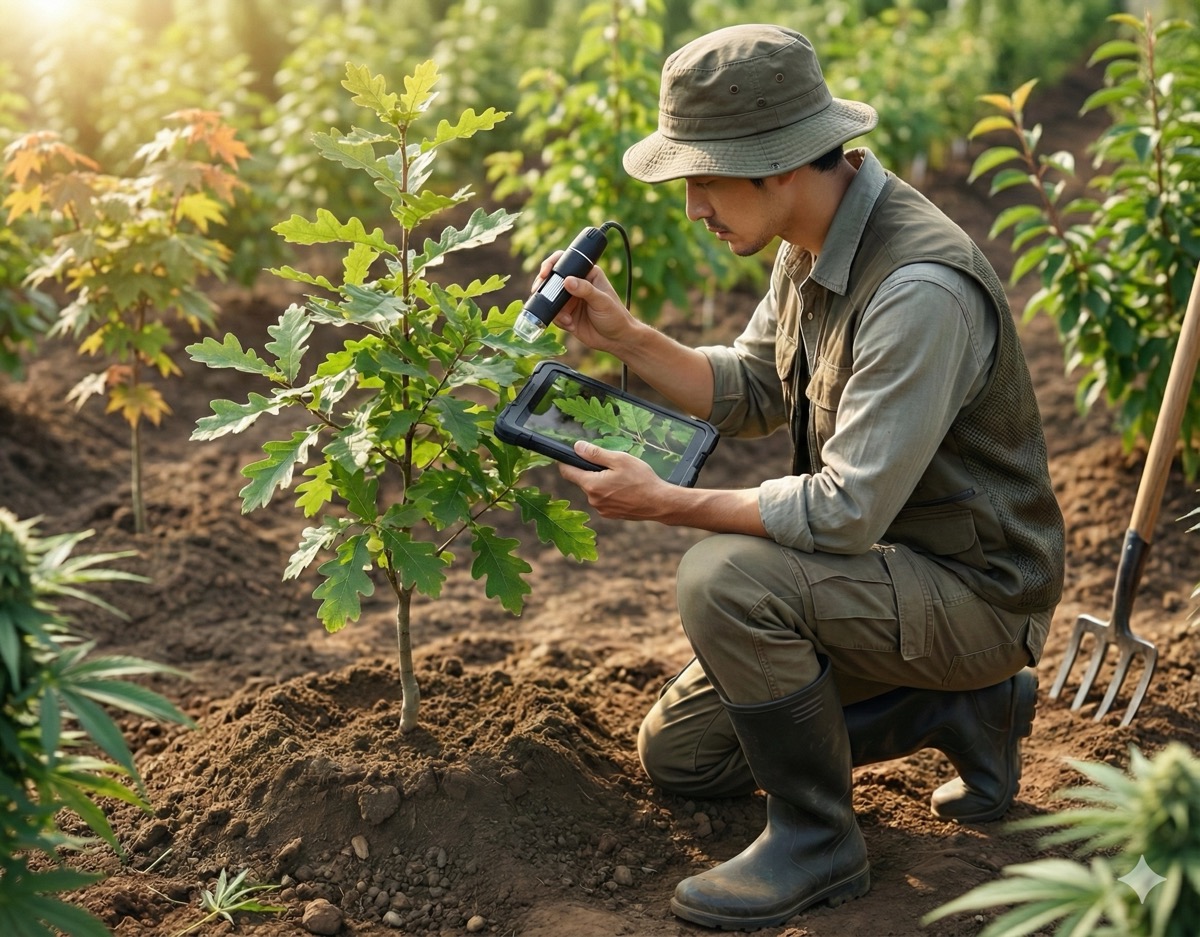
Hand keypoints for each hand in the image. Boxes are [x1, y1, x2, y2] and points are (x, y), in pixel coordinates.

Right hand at [530, 253, 636, 352]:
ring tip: (567, 319)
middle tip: (539, 293)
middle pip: (552, 280)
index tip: (545, 273)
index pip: (566, 262)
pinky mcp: (566, 315)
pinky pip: (553, 314)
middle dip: (545, 288)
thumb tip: (567, 281)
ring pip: (550, 299)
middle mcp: (577, 285)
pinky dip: (558, 320)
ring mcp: (570, 300)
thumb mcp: (602, 301)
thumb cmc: (616, 316)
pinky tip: (570, 325)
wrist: (616, 340)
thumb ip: (585, 290)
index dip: (552, 265)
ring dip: (554, 309)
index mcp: (587, 274)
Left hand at [558, 440, 672, 520]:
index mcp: (592, 484)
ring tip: (622, 479)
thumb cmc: (642, 479)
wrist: (659, 503)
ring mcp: (601, 509)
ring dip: (602, 482)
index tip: (571, 455)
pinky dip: (610, 493)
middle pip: (583, 480)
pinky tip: (625, 490)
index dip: (566, 461)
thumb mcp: (619, 459)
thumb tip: (577, 447)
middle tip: (612, 466)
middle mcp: (592, 499)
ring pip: (594, 490)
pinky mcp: (610, 515)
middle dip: (592, 471)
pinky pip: (603, 499)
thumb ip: (595, 453)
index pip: (567, 472)